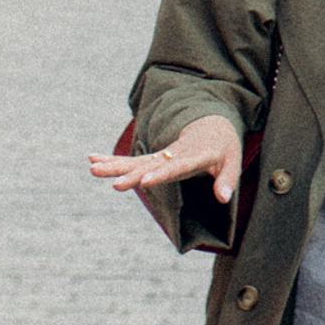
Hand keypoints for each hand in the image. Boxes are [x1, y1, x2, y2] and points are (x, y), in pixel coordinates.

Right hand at [89, 114, 243, 202]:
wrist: (213, 125)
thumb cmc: (224, 148)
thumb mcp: (233, 161)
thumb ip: (227, 180)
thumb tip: (223, 199)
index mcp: (196, 155)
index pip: (178, 166)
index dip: (162, 174)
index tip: (144, 182)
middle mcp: (175, 154)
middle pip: (152, 165)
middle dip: (132, 174)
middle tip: (114, 185)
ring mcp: (162, 155)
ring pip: (137, 161)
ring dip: (114, 165)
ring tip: (92, 169)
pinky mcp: (154, 158)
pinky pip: (132, 160)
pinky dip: (112, 159)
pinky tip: (92, 158)